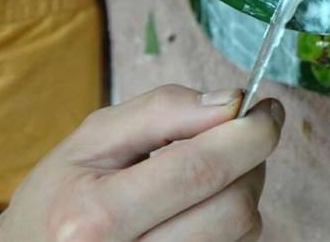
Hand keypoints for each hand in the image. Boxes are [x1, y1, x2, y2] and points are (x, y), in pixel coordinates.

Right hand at [0, 85, 284, 240]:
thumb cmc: (62, 195)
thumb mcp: (93, 139)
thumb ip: (162, 111)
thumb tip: (230, 101)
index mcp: (97, 217)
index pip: (202, 169)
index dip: (251, 132)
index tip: (267, 108)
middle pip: (234, 206)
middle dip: (251, 160)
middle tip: (240, 137)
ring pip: (244, 231)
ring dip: (244, 189)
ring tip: (209, 174)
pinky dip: (233, 219)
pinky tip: (200, 206)